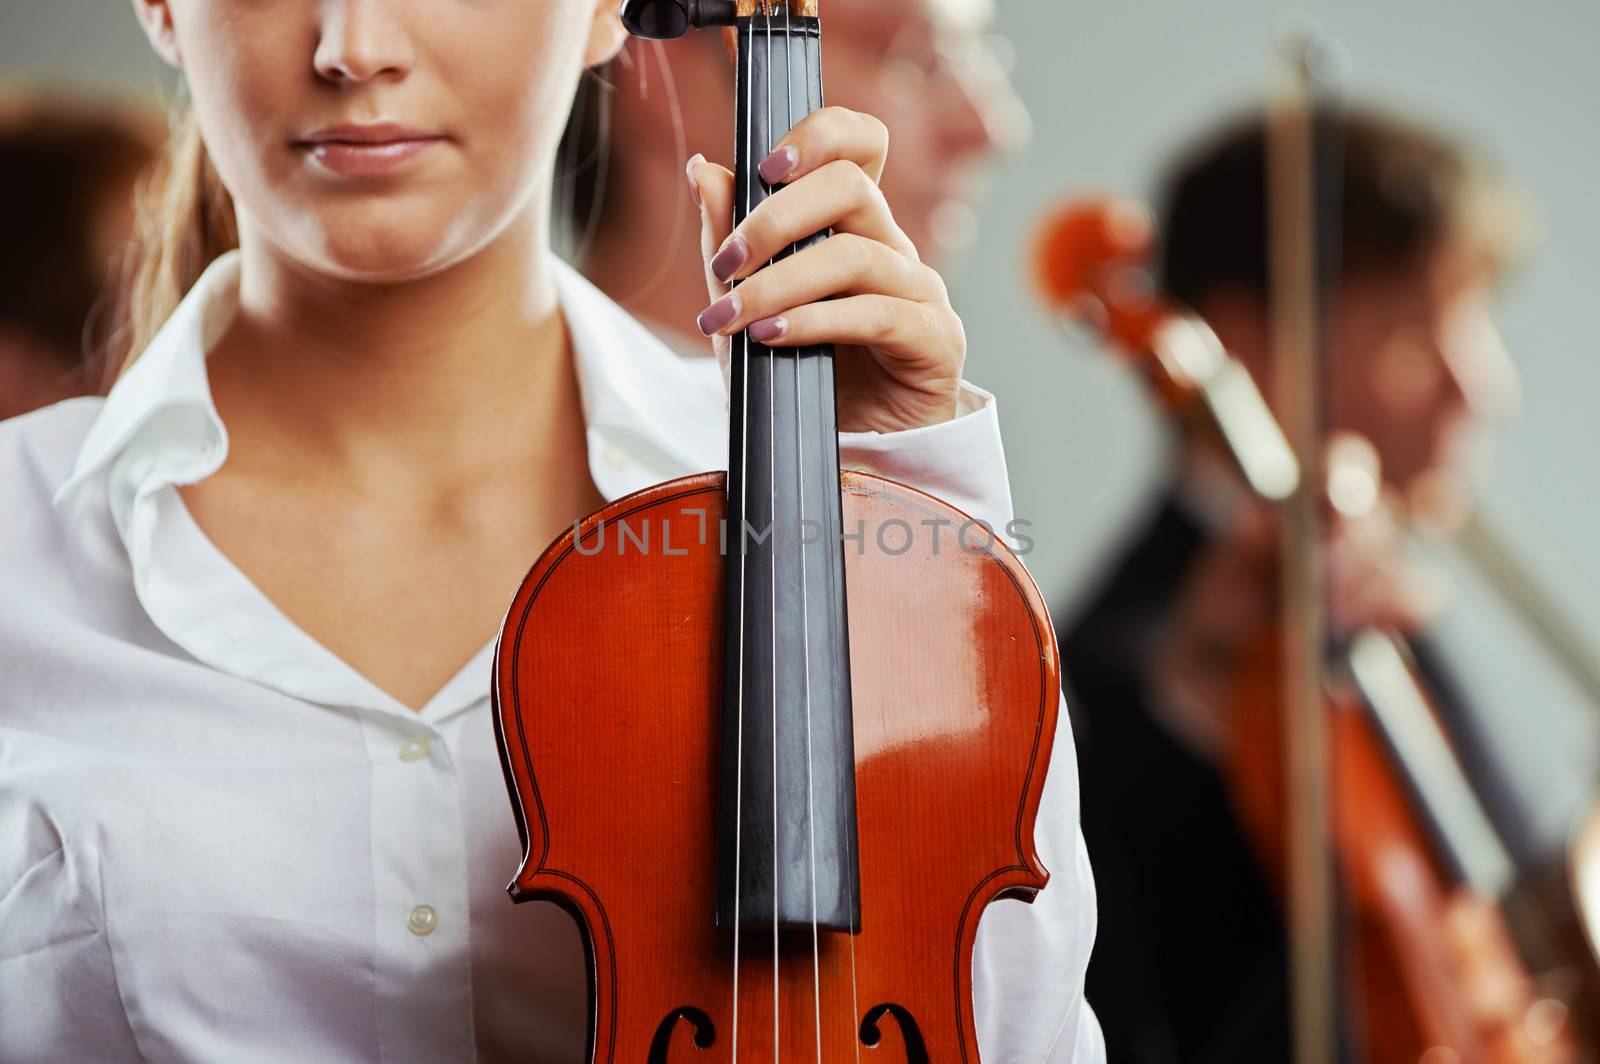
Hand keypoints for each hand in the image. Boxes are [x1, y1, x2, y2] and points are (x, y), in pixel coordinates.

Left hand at [685, 106, 965, 433]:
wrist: (845, 461)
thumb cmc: (800, 380)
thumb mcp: (745, 309)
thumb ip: (727, 241)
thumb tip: (702, 169)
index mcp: (853, 226)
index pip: (859, 145)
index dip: (820, 135)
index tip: (763, 166)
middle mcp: (891, 248)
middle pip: (851, 186)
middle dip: (777, 217)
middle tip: (728, 261)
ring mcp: (920, 292)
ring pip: (854, 254)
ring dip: (781, 283)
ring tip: (732, 317)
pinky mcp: (934, 340)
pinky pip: (876, 314)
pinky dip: (815, 322)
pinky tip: (773, 339)